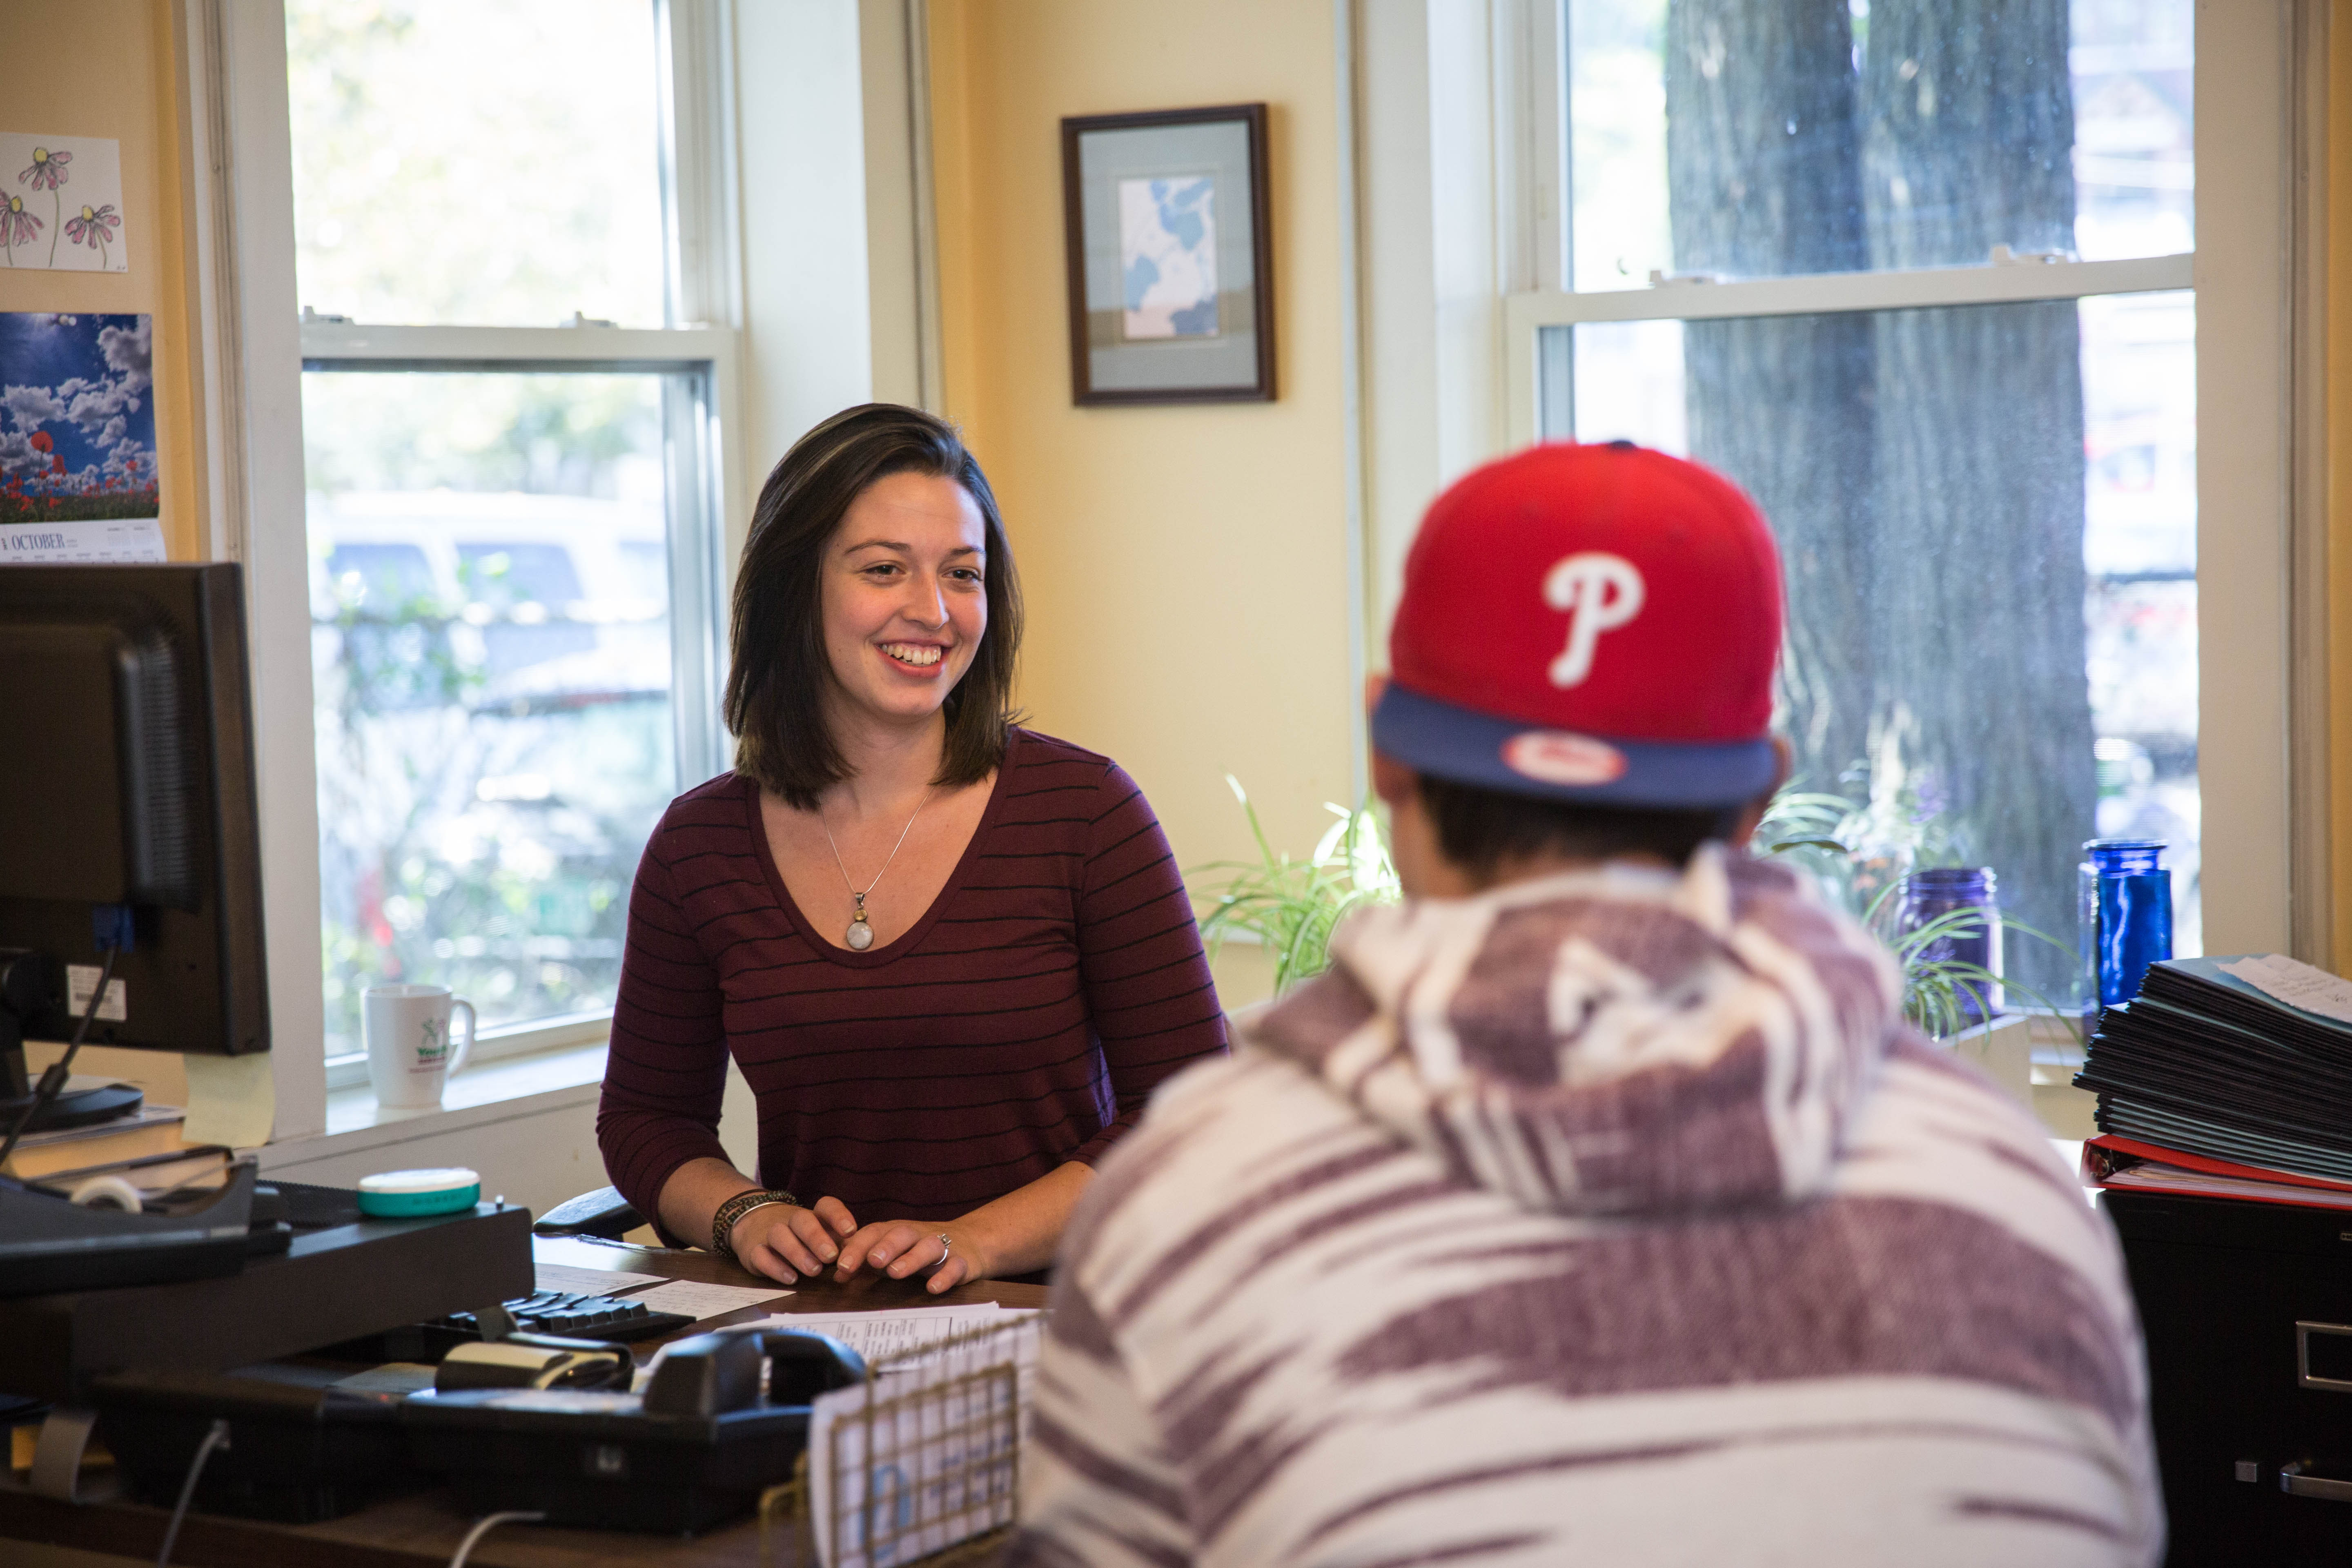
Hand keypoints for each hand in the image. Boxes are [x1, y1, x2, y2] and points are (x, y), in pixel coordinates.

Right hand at [728, 1196, 857, 1284]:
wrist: (754, 1225)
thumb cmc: (800, 1237)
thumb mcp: (822, 1237)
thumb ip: (840, 1246)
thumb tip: (862, 1258)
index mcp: (813, 1215)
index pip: (826, 1206)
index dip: (838, 1216)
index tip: (851, 1230)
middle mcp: (791, 1220)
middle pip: (802, 1219)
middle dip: (817, 1237)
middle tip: (831, 1256)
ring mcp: (770, 1233)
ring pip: (780, 1235)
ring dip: (797, 1252)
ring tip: (814, 1270)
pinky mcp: (753, 1250)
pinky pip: (760, 1255)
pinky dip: (775, 1267)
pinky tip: (790, 1277)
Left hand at [832, 1219, 982, 1293]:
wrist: (970, 1241)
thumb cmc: (919, 1250)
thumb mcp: (892, 1252)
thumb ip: (865, 1263)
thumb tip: (837, 1276)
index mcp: (896, 1231)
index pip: (874, 1233)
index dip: (858, 1247)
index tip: (842, 1265)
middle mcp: (918, 1235)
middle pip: (902, 1233)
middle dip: (886, 1246)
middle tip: (872, 1261)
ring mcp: (942, 1246)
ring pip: (929, 1246)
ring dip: (912, 1258)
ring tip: (896, 1272)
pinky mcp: (962, 1260)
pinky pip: (955, 1265)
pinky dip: (946, 1275)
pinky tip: (933, 1288)